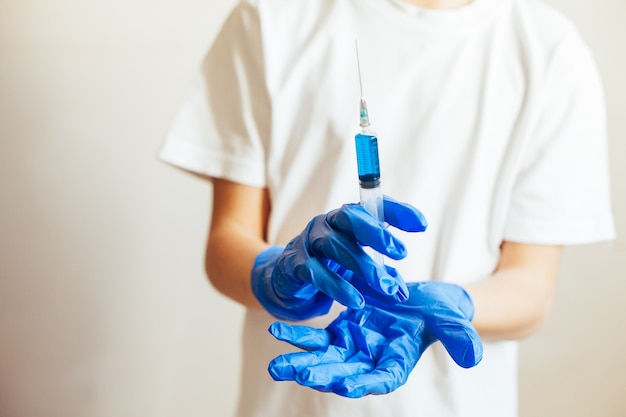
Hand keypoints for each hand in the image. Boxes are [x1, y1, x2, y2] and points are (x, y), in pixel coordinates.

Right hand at [251, 196, 426, 320]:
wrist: (285, 281)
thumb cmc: (328, 269)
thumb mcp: (356, 268)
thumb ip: (379, 275)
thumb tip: (402, 292)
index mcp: (346, 219)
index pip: (373, 207)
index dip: (397, 212)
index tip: (421, 225)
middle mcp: (327, 224)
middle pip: (351, 219)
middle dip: (377, 234)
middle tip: (402, 253)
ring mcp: (308, 242)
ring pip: (336, 246)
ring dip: (364, 267)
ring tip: (386, 288)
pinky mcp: (293, 264)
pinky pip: (315, 272)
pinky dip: (337, 287)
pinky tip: (356, 301)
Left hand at [267, 281, 482, 396]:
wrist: (421, 297)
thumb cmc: (438, 311)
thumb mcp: (451, 320)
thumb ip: (460, 338)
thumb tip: (473, 357)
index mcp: (397, 364)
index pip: (381, 379)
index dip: (365, 383)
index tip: (348, 385)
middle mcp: (370, 362)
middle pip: (345, 374)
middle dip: (324, 376)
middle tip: (303, 375)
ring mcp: (353, 349)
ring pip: (323, 360)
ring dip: (301, 363)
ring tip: (277, 367)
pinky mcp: (340, 333)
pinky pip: (316, 338)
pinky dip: (297, 336)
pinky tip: (277, 332)